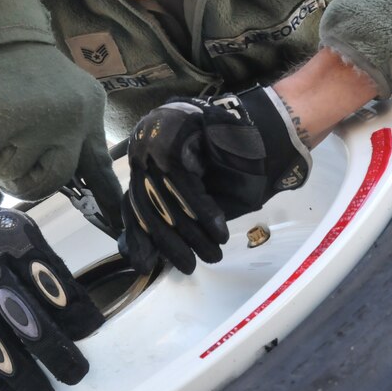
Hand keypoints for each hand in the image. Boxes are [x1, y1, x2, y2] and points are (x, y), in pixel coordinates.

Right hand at [0, 0, 122, 224]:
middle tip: (5, 162)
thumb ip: (73, 134)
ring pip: (10, 172)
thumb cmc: (24, 65)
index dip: (107, 202)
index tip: (117, 229)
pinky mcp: (0, 119)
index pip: (99, 167)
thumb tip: (81, 183)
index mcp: (87, 113)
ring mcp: (36, 120)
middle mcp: (69, 119)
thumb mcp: (66, 95)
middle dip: (22, 182)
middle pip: (48, 182)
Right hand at [0, 209, 102, 390]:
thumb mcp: (30, 239)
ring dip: (25, 380)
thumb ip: (52, 273)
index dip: (74, 307)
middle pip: (24, 315)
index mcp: (13, 240)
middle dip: (53, 350)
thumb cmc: (5, 245)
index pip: (51, 278)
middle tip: (76, 373)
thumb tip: (84, 324)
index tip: (94, 328)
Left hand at [119, 87, 311, 273]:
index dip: (138, 237)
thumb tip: (148, 254)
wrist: (259, 125)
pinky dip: (203, 211)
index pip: (132, 206)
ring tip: (213, 252)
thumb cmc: (227, 164)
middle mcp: (143, 149)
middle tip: (190, 266)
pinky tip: (217, 231)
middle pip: (148, 205)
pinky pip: (184, 183)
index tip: (144, 266)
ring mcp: (157, 140)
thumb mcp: (196, 196)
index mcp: (143, 162)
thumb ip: (173, 218)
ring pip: (166, 197)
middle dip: (171, 241)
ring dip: (192, 231)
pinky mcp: (176, 137)